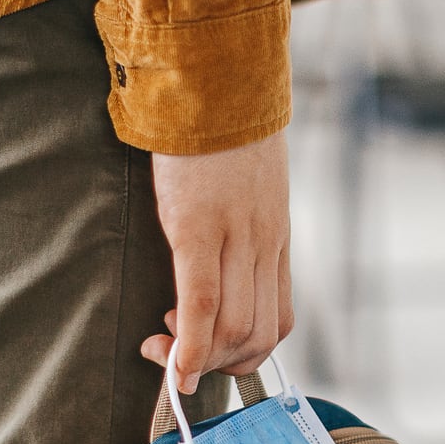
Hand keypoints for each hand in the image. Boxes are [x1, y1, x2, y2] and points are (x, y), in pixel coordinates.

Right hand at [141, 130, 292, 391]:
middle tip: (180, 353)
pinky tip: (172, 358)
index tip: (207, 349)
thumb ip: (241, 225)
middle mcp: (264, 245)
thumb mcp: (247, 183)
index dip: (243, 353)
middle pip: (259, 336)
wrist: (215, 78)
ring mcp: (236, 238)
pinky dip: (190, 343)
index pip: (277, 322)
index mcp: (274, 238)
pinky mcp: (200, 227)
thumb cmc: (222, 127)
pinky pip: (204, 302)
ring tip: (167, 343)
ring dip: (201, 357)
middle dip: (220, 366)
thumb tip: (217, 260)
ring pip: (236, 329)